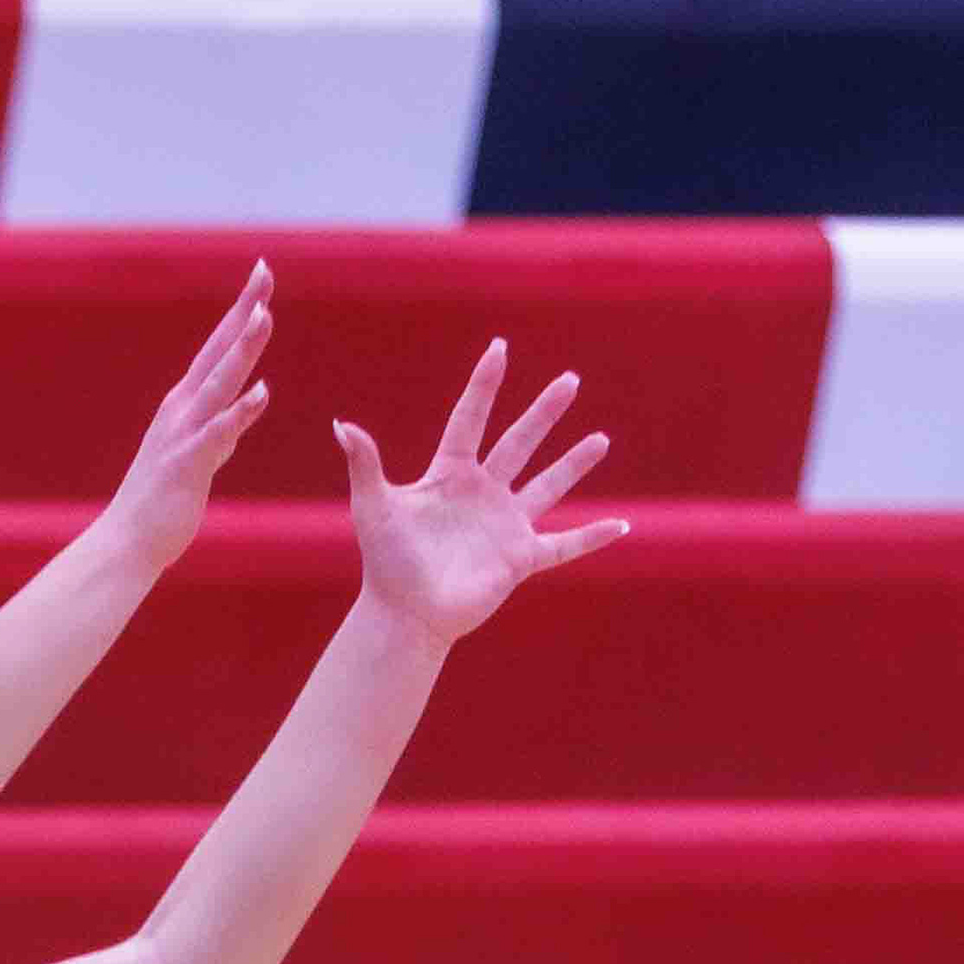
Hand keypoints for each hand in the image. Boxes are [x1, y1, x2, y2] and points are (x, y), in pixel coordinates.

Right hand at [102, 264, 275, 574]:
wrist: (129, 542)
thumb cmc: (162, 503)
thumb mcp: (197, 460)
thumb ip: (218, 437)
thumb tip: (236, 424)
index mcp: (186, 404)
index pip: (219, 348)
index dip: (241, 312)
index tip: (262, 277)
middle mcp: (183, 408)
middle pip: (219, 350)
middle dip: (243, 310)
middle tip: (265, 271)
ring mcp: (184, 432)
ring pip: (219, 382)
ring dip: (242, 348)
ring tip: (266, 315)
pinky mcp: (189, 462)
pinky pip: (219, 432)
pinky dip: (240, 411)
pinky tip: (263, 390)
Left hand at [337, 344, 622, 647]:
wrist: (405, 615)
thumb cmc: (386, 562)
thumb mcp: (374, 508)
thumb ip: (365, 465)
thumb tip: (342, 424)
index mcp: (450, 474)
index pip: (471, 418)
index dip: (485, 384)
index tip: (501, 348)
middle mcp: (483, 492)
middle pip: (520, 442)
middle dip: (545, 412)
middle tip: (570, 380)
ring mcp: (505, 525)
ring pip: (548, 485)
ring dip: (575, 463)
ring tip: (601, 439)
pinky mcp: (520, 559)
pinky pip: (563, 545)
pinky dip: (592, 537)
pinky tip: (621, 526)